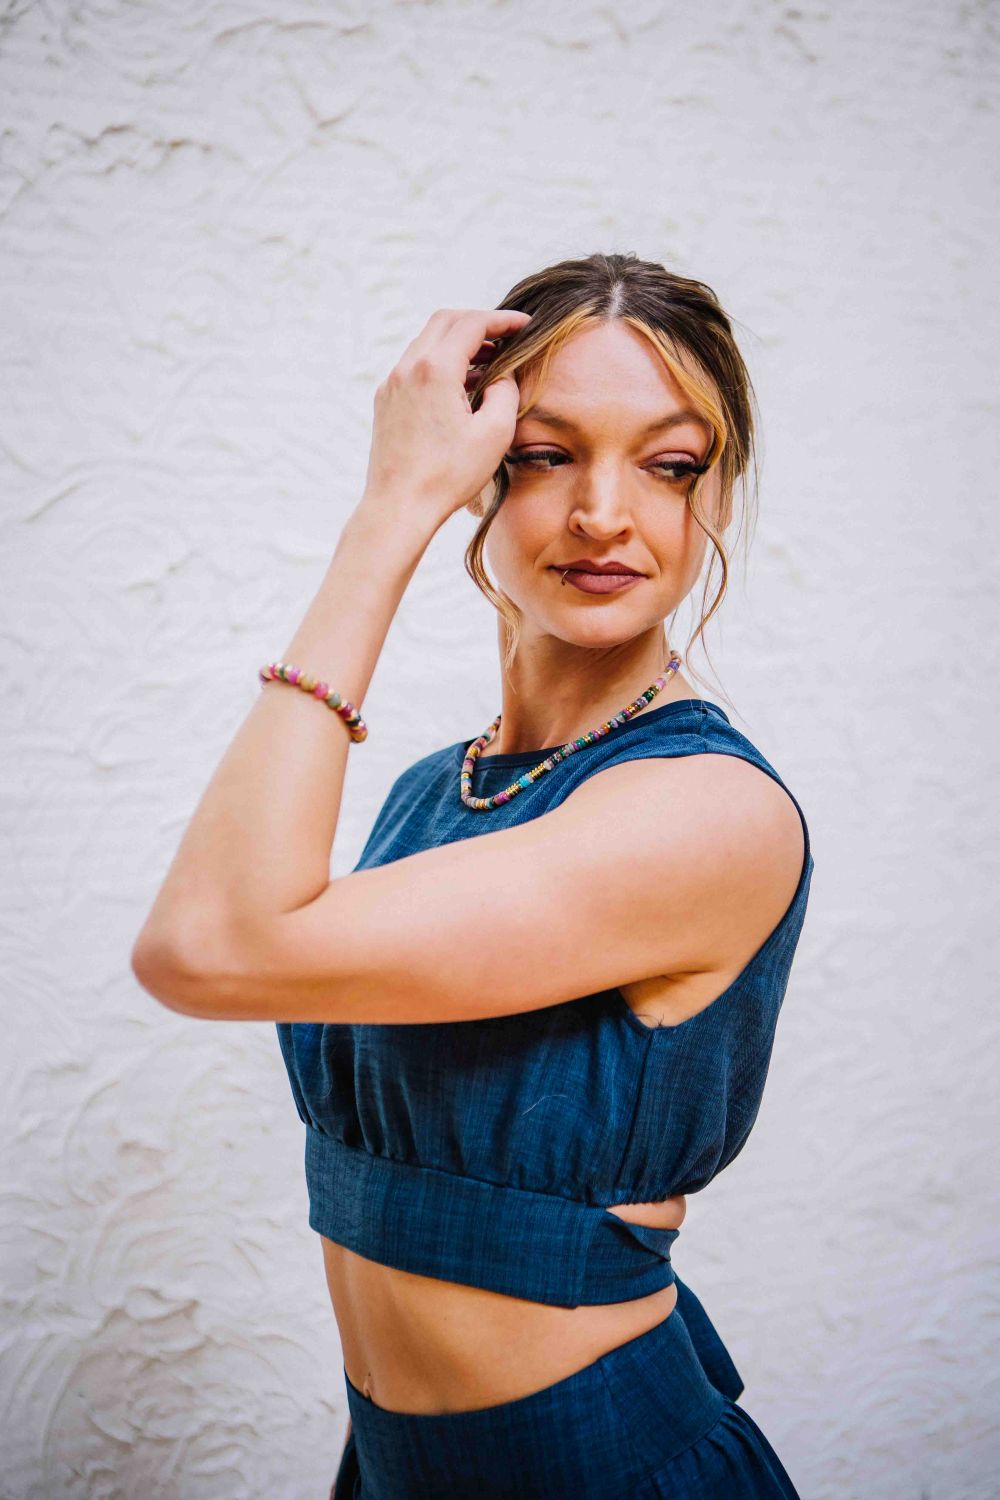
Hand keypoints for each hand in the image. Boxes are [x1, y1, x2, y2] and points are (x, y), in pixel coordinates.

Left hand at [358, 306, 531, 534]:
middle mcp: (408, 368)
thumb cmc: (448, 476)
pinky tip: (459, 386)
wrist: (399, 507)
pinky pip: (415, 366)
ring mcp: (392, 383)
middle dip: (478, 323)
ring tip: (487, 364)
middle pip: (445, 322)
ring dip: (458, 344)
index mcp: (436, 369)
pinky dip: (440, 363)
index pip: (472, 324)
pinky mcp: (385, 401)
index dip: (502, 320)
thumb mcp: (495, 433)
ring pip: (427, 343)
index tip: (524, 325)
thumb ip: (506, 392)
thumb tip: (503, 375)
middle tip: (505, 337)